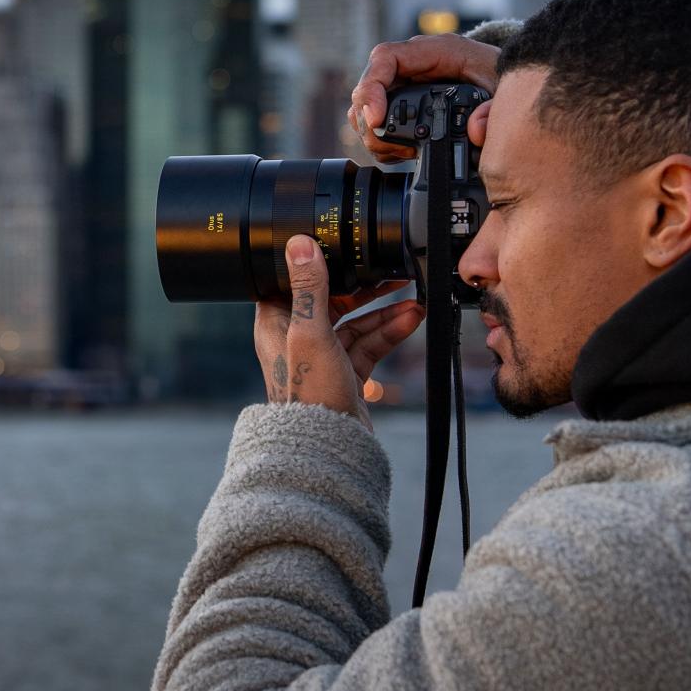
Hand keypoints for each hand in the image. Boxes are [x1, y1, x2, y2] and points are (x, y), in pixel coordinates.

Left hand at [254, 234, 424, 428]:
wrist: (328, 446)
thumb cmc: (309, 394)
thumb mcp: (311, 333)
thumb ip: (310, 288)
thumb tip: (299, 244)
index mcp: (276, 323)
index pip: (295, 282)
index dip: (319, 264)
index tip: (344, 247)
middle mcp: (296, 338)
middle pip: (332, 300)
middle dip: (364, 288)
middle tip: (392, 272)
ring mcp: (322, 356)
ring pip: (356, 323)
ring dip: (384, 311)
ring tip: (413, 297)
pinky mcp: (345, 373)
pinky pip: (369, 345)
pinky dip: (389, 332)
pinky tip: (412, 319)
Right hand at [347, 34, 500, 163]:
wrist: (508, 81)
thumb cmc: (502, 78)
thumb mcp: (506, 90)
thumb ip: (494, 109)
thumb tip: (475, 130)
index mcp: (434, 51)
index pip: (386, 58)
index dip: (372, 87)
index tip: (376, 119)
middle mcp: (413, 65)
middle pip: (368, 87)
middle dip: (370, 122)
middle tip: (389, 147)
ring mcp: (405, 83)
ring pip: (366, 106)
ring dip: (374, 134)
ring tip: (401, 152)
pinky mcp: (403, 102)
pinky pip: (376, 119)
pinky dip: (383, 140)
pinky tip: (403, 152)